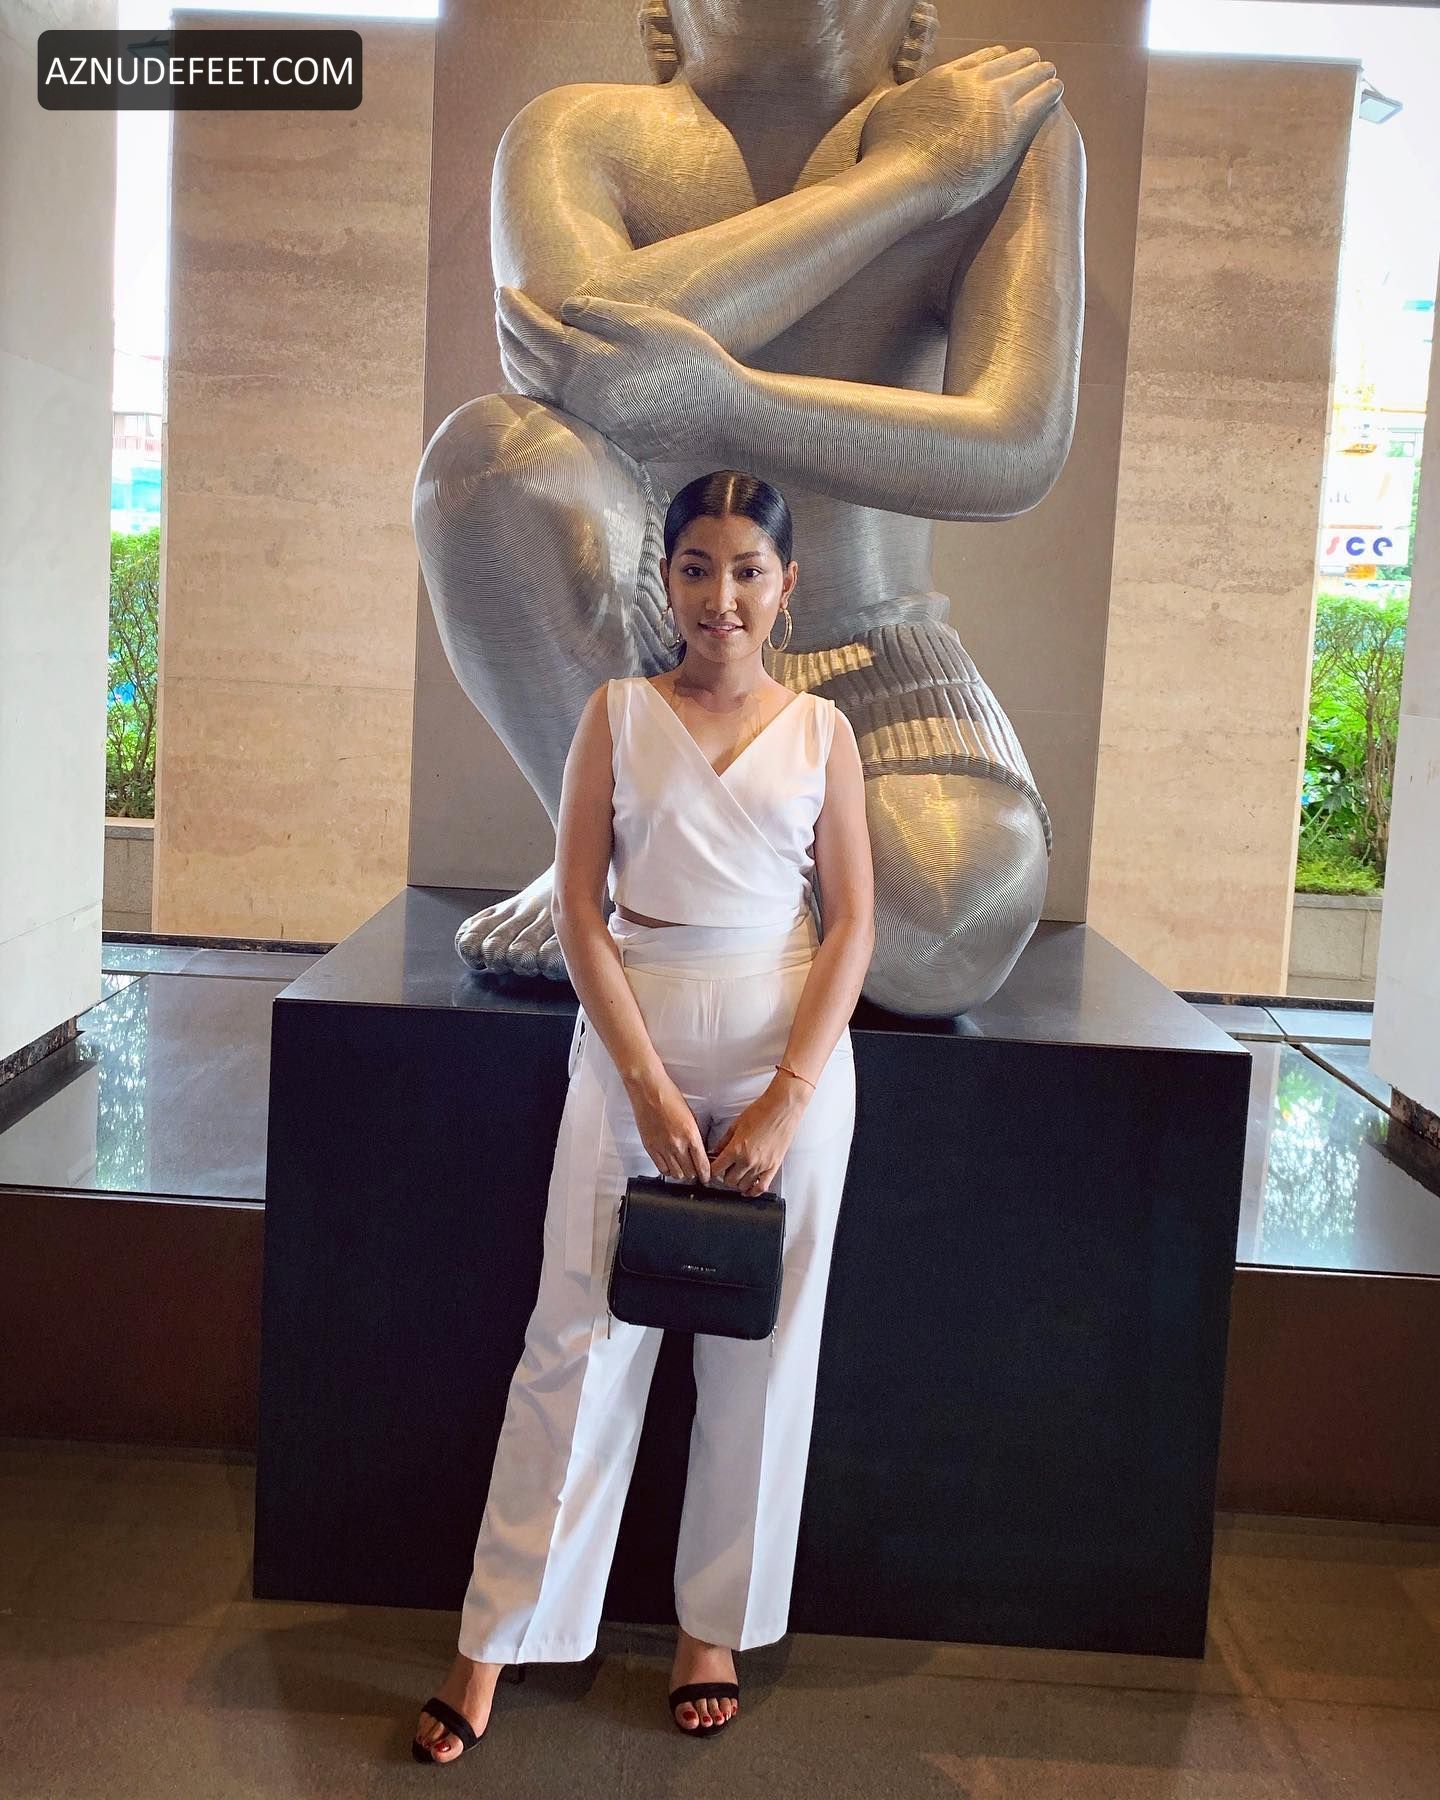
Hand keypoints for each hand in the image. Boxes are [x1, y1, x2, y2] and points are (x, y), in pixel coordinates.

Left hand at [495, 286, 742, 462]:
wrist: (720, 418)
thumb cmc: (688, 363)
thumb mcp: (645, 323)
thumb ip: (597, 313)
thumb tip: (561, 310)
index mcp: (579, 363)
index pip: (528, 330)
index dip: (512, 309)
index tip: (502, 292)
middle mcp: (573, 398)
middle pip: (522, 363)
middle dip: (508, 334)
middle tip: (503, 312)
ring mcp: (585, 422)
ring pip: (534, 391)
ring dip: (517, 365)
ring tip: (515, 343)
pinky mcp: (600, 436)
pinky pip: (554, 410)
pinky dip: (538, 391)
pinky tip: (543, 381)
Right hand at [626, 1067, 711, 1183]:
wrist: (649, 1090)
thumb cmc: (669, 1096)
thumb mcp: (691, 1115)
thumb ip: (695, 1135)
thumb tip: (699, 1149)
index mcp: (691, 1134)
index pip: (702, 1164)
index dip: (706, 1175)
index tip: (707, 1177)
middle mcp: (677, 1144)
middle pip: (690, 1172)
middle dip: (695, 1174)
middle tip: (696, 1171)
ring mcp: (662, 1147)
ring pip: (676, 1174)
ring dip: (681, 1173)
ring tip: (683, 1168)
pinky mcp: (650, 1147)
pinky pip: (661, 1168)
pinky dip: (667, 1170)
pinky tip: (670, 1165)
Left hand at [707, 1081, 807, 1197]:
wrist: (782, 1108)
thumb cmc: (761, 1111)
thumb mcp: (736, 1124)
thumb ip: (724, 1141)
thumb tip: (716, 1152)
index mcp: (736, 1149)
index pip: (716, 1170)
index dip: (712, 1170)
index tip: (712, 1168)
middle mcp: (748, 1160)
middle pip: (729, 1181)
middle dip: (724, 1176)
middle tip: (725, 1169)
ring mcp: (762, 1165)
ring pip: (743, 1186)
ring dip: (738, 1182)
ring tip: (737, 1174)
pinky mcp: (774, 1166)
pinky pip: (762, 1187)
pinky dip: (754, 1191)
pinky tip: (749, 1189)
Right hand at [860, 45, 1063, 221]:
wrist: (901, 178)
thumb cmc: (886, 155)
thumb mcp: (888, 109)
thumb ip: (906, 97)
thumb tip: (908, 96)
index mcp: (945, 77)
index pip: (980, 60)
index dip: (995, 60)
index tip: (1003, 64)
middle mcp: (971, 82)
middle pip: (1007, 61)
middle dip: (1022, 63)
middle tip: (1034, 67)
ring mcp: (994, 101)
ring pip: (1029, 74)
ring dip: (1041, 73)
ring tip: (1050, 77)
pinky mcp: (1011, 127)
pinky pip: (1041, 98)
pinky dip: (1050, 90)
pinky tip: (1056, 91)